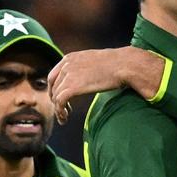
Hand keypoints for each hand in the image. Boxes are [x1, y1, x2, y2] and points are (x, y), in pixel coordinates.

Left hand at [47, 47, 161, 122]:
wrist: (124, 64)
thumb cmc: (118, 64)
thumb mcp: (96, 61)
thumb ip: (87, 68)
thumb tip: (92, 76)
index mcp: (70, 58)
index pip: (53, 75)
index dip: (55, 89)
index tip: (62, 98)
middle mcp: (66, 65)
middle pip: (52, 86)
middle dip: (55, 99)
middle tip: (63, 110)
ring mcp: (68, 75)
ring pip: (55, 96)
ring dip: (58, 108)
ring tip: (65, 117)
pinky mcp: (73, 87)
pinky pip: (60, 102)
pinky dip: (60, 111)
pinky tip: (65, 118)